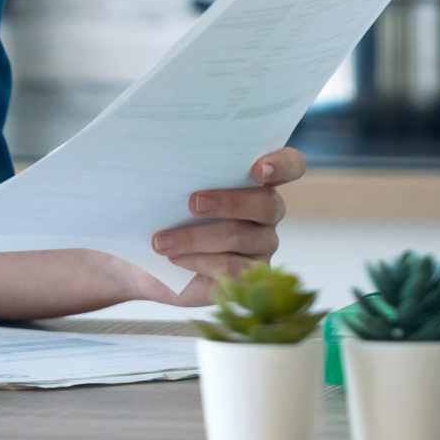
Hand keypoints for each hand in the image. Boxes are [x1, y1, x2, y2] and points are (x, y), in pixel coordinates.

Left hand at [146, 145, 306, 306]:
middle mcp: (267, 211)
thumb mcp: (170, 190)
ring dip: (196, 237)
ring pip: (241, 236)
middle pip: (266, 204)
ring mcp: (262, 245)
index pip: (290, 165)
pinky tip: (174, 258)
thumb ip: (184, 175)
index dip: (281, 165)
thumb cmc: (164, 213)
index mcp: (257, 180)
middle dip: (229, 202)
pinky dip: (198, 260)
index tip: (258, 169)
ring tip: (161, 241)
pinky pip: (232, 268)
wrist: (149, 259)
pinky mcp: (250, 276)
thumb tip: (169, 164)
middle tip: (192, 203)